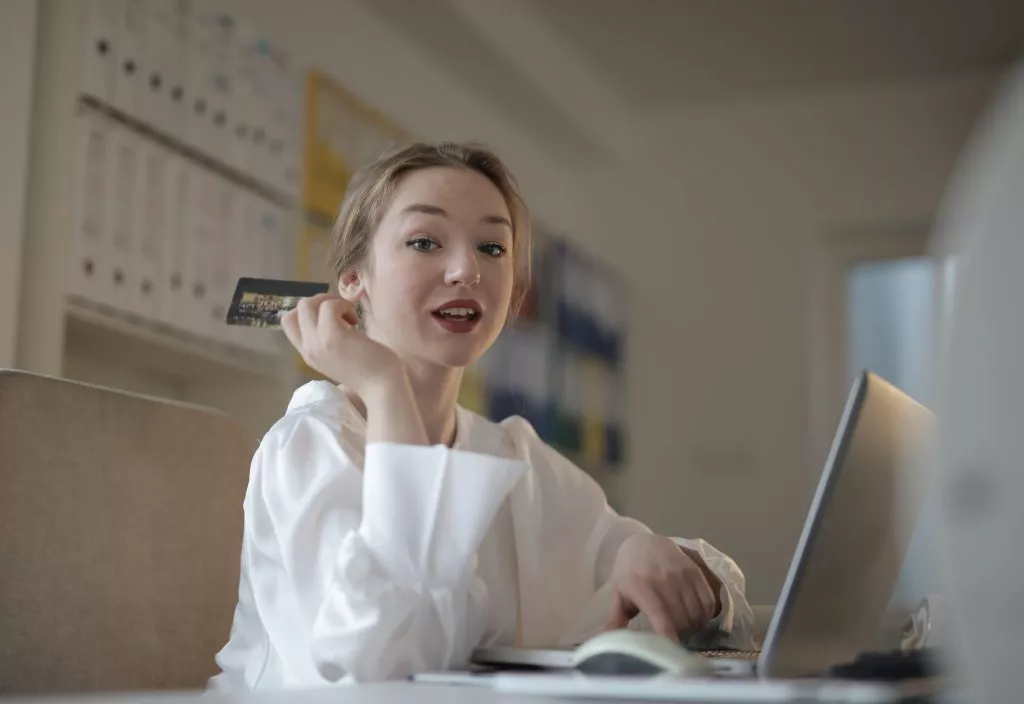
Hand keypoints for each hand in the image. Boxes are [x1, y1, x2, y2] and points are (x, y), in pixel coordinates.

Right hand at [281, 294, 402, 395]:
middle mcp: (308, 349)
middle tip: (341, 311)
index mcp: (309, 354)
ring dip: (332, 302)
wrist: (382, 388)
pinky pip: (329, 306)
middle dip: (320, 301)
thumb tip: (329, 312)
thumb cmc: (369, 372)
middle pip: (297, 310)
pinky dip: (343, 305)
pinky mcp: (333, 336)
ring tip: (350, 317)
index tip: (330, 316)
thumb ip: (328, 341)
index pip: (289, 322)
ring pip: (307, 304)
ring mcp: (317, 343)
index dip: (309, 311)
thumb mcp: (339, 356)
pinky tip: (356, 320)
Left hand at [606, 533, 720, 641]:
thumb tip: (607, 643)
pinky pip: (708, 601)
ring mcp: (682, 575)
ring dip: (694, 626)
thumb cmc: (629, 573)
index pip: (662, 619)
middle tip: (675, 636)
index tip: (672, 653)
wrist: (645, 544)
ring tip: (685, 628)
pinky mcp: (695, 571)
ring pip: (696, 612)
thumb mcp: (617, 595)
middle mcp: (664, 580)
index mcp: (641, 587)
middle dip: (681, 634)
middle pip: (682, 620)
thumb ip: (615, 620)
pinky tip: (697, 617)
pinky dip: (706, 615)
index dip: (670, 639)